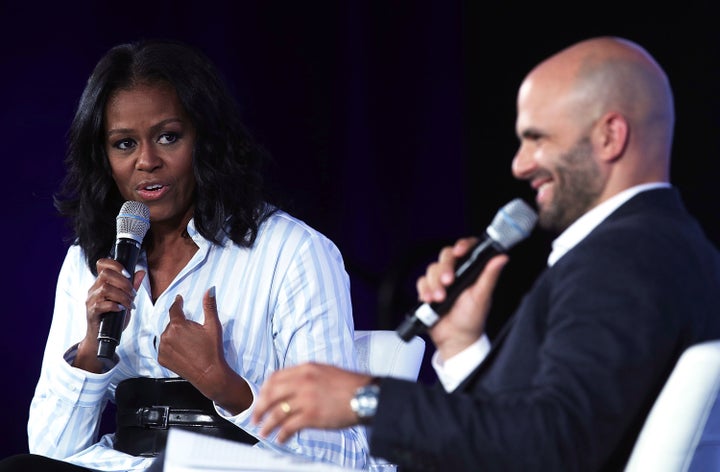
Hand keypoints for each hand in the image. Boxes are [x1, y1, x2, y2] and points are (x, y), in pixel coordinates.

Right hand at [74, 259, 143, 371]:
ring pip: (105, 289)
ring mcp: (91, 300)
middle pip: (105, 274)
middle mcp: (94, 289)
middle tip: (133, 293)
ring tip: (129, 303)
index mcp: (101, 283)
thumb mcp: (126, 300)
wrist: (101, 338)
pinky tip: (121, 310)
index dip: (115, 264)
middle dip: (124, 282)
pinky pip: (101, 304)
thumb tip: (141, 272)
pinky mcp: (91, 312)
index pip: (102, 264)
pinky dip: (114, 306)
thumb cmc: (113, 318)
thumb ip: (132, 286)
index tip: (128, 273)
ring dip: (122, 295)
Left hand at [158, 288, 251, 412]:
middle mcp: (166, 335)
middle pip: (172, 324)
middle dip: (180, 325)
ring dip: (175, 336)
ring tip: (188, 343)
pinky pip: (164, 347)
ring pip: (167, 335)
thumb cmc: (212, 350)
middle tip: (192, 332)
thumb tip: (210, 289)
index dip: (177, 303)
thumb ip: (209, 306)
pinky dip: (171, 347)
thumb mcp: (213, 325)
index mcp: (178, 325)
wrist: (209, 374)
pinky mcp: (162, 359)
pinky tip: (182, 351)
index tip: (179, 299)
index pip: (174, 309)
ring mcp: (162, 348)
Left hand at [252, 363, 371, 442]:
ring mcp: (306, 398)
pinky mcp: (311, 415)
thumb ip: (308, 376)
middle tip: (256, 418)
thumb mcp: (326, 371)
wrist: (366, 395)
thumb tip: (294, 385)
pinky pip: (289, 426)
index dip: (264, 390)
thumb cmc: (350, 386)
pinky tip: (281, 439)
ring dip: (267, 424)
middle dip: (259, 408)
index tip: (261, 399)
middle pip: (271, 394)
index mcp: (306, 368)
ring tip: (264, 432)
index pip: (275, 377)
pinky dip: (282, 434)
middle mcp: (303, 381)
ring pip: (277, 412)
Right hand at [417, 237, 507, 358]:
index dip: (463, 246)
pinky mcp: (429, 289)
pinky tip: (430, 300)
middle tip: (448, 282)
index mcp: (471, 270)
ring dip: (434, 283)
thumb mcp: (482, 297)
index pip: (467, 249)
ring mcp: (441, 280)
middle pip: (446, 256)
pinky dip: (425, 290)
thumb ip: (489, 276)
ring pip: (432, 269)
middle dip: (445, 268)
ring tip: (440, 299)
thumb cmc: (472, 319)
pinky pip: (422, 281)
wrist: (454, 338)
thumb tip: (501, 257)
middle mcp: (456, 272)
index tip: (460, 252)